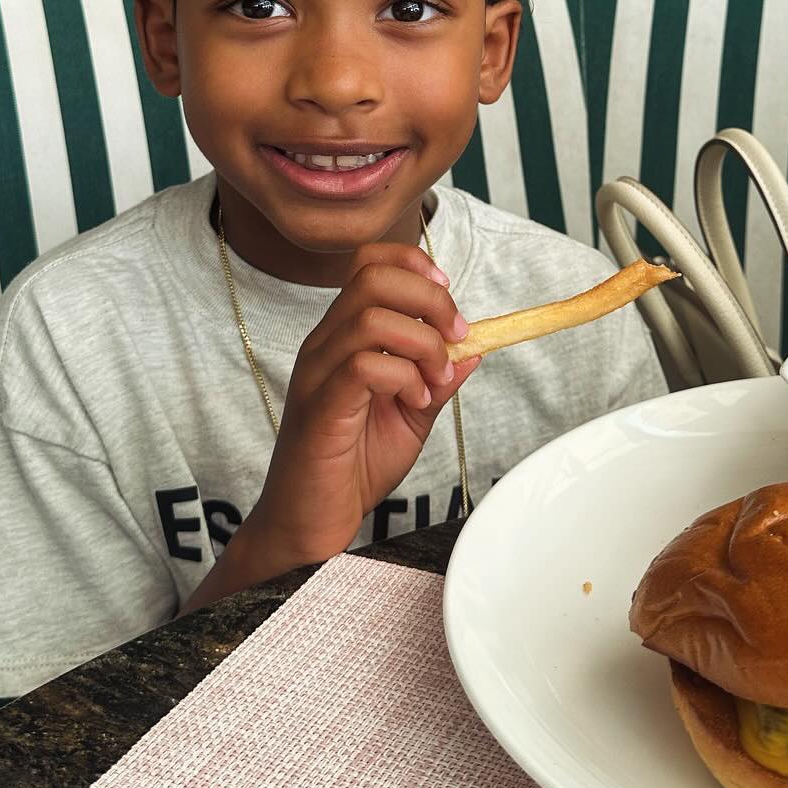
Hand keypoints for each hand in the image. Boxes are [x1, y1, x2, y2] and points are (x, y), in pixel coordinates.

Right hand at [245, 242, 480, 569]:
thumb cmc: (352, 467)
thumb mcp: (411, 416)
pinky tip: (414, 402)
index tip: (449, 308)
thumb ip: (438, 379)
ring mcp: (317, 372)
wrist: (312, 522)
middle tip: (455, 339)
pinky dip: (404, 378)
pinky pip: (363, 365)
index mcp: (344, 337)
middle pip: (373, 277)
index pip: (371, 264)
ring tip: (436, 381)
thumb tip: (475, 348)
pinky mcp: (320, 406)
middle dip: (430, 300)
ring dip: (422, 343)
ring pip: (371, 316)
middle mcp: (325, 344)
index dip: (416, 268)